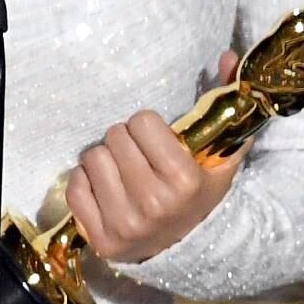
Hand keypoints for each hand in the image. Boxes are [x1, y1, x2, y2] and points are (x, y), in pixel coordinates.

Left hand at [66, 51, 251, 262]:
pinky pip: (74, 186)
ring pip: (92, 158)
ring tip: (124, 175)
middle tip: (139, 158)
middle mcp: (153, 203)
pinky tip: (107, 191)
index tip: (157, 142)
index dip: (149, 128)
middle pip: (114, 137)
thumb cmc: (202, 193)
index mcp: (184, 180)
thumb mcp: (223, 153)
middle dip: (126, 142)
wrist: (190, 248)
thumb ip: (229, 103)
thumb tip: (228, 55)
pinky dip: (86, 183)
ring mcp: (124, 224)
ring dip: (106, 161)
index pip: (142, 122)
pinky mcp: (100, 238)